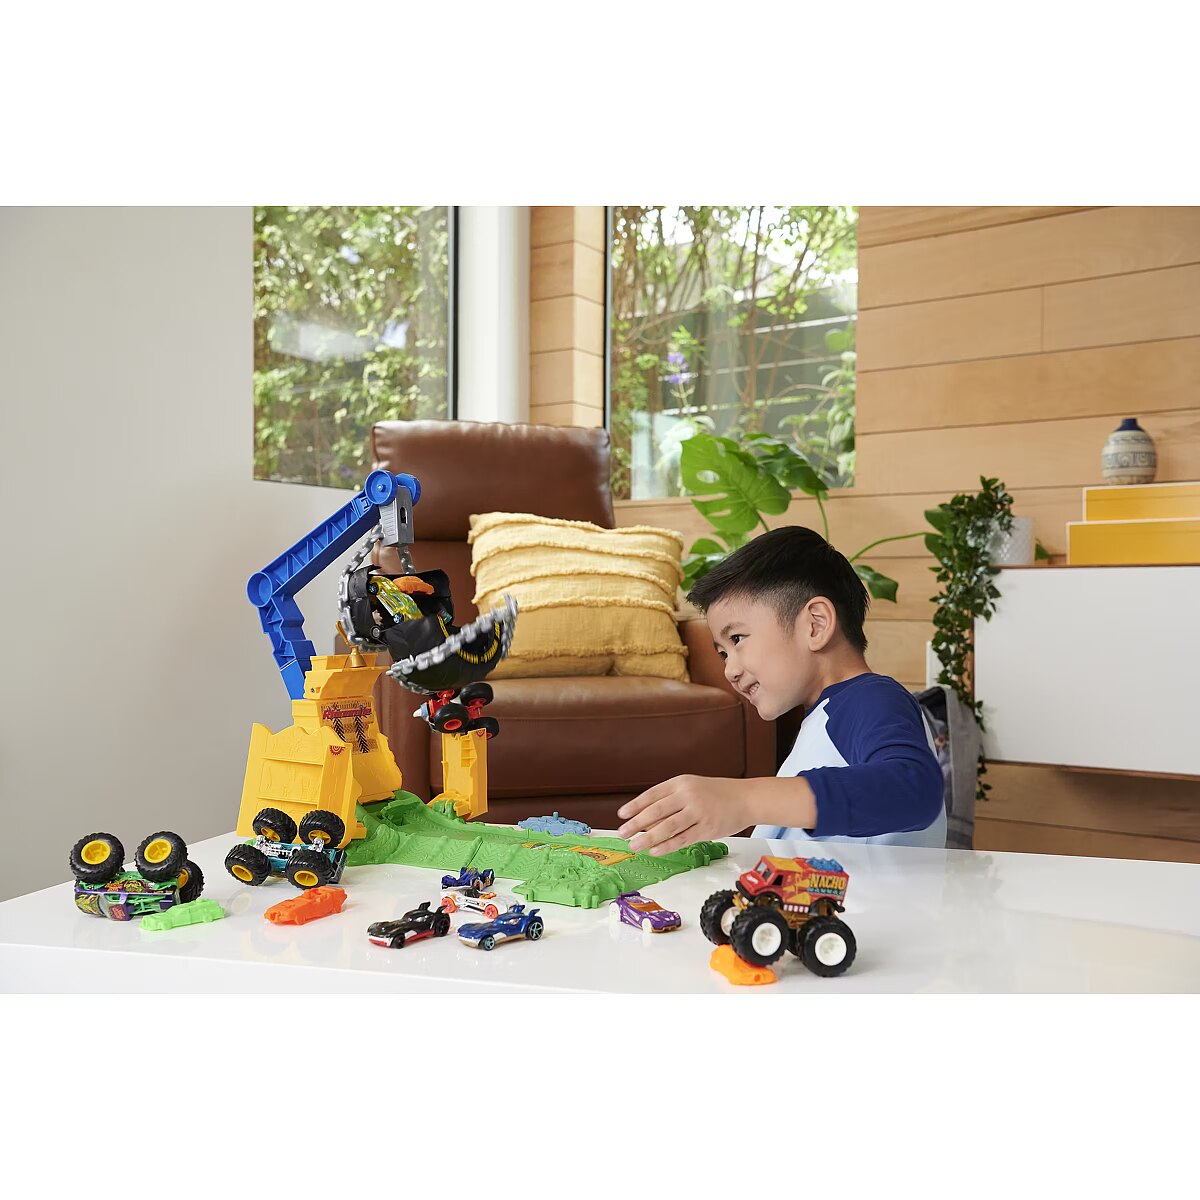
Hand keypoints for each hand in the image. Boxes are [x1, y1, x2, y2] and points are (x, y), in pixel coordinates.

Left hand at [616, 775, 746, 856]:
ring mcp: (698, 812)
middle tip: (623, 833)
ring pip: (667, 827)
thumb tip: (646, 819)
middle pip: (656, 811)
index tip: (622, 815)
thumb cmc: (717, 794)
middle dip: (636, 824)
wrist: (746, 798)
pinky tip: (655, 850)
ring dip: (648, 838)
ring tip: (635, 846)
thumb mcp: (692, 787)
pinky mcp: (707, 828)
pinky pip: (682, 839)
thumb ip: (672, 799)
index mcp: (681, 783)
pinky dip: (667, 846)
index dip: (635, 805)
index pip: (652, 794)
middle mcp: (688, 795)